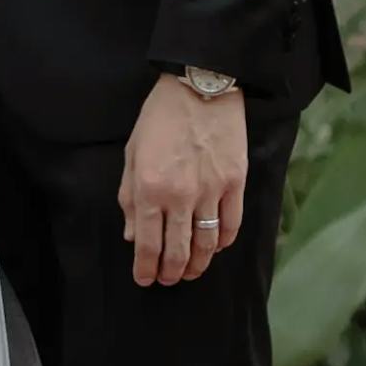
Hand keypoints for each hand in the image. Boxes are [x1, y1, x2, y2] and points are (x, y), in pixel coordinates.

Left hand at [119, 78, 247, 290]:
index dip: (145, 268)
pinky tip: (216, 247)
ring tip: (191, 271)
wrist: (200, 85)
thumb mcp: (132, 153)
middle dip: (171, 273)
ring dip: (198, 264)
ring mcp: (211, 191)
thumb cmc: (160, 116)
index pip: (147, 244)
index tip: (144, 279)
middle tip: (168, 280)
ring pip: (207, 244)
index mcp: (149, 188)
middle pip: (178, 251)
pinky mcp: (235, 183)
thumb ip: (130, 197)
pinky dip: (224, 242)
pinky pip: (231, 224)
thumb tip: (133, 235)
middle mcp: (180, 196)